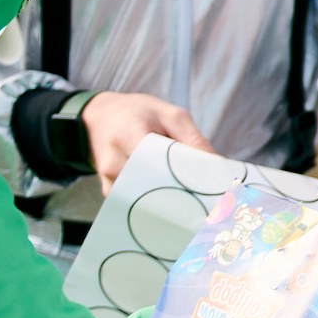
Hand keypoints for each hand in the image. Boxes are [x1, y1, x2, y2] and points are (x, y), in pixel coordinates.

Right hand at [80, 91, 210, 191]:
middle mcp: (114, 162)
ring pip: (149, 199)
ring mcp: (110, 181)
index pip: (160, 163)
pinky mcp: (111, 193)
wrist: (100, 118)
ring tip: (191, 193)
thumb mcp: (170, 115)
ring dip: (172, 198)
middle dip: (184, 192)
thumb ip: (193, 139)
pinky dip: (159, 200)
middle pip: (156, 187)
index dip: (187, 175)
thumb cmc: (137, 113)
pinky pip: (140, 203)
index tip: (210, 184)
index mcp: (127, 135)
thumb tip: (217, 165)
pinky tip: (172, 195)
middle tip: (208, 196)